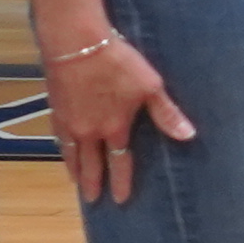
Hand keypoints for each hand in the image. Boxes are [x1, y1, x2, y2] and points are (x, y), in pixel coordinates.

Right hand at [46, 30, 197, 206]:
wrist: (75, 42)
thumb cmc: (117, 63)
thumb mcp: (149, 86)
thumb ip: (166, 114)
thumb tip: (188, 136)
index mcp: (113, 128)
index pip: (118, 162)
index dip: (121, 181)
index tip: (120, 199)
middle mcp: (88, 130)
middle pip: (90, 163)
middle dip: (93, 183)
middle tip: (93, 200)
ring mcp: (68, 119)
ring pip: (69, 152)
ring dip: (74, 169)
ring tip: (76, 182)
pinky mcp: (55, 105)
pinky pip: (57, 134)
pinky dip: (61, 147)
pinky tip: (62, 148)